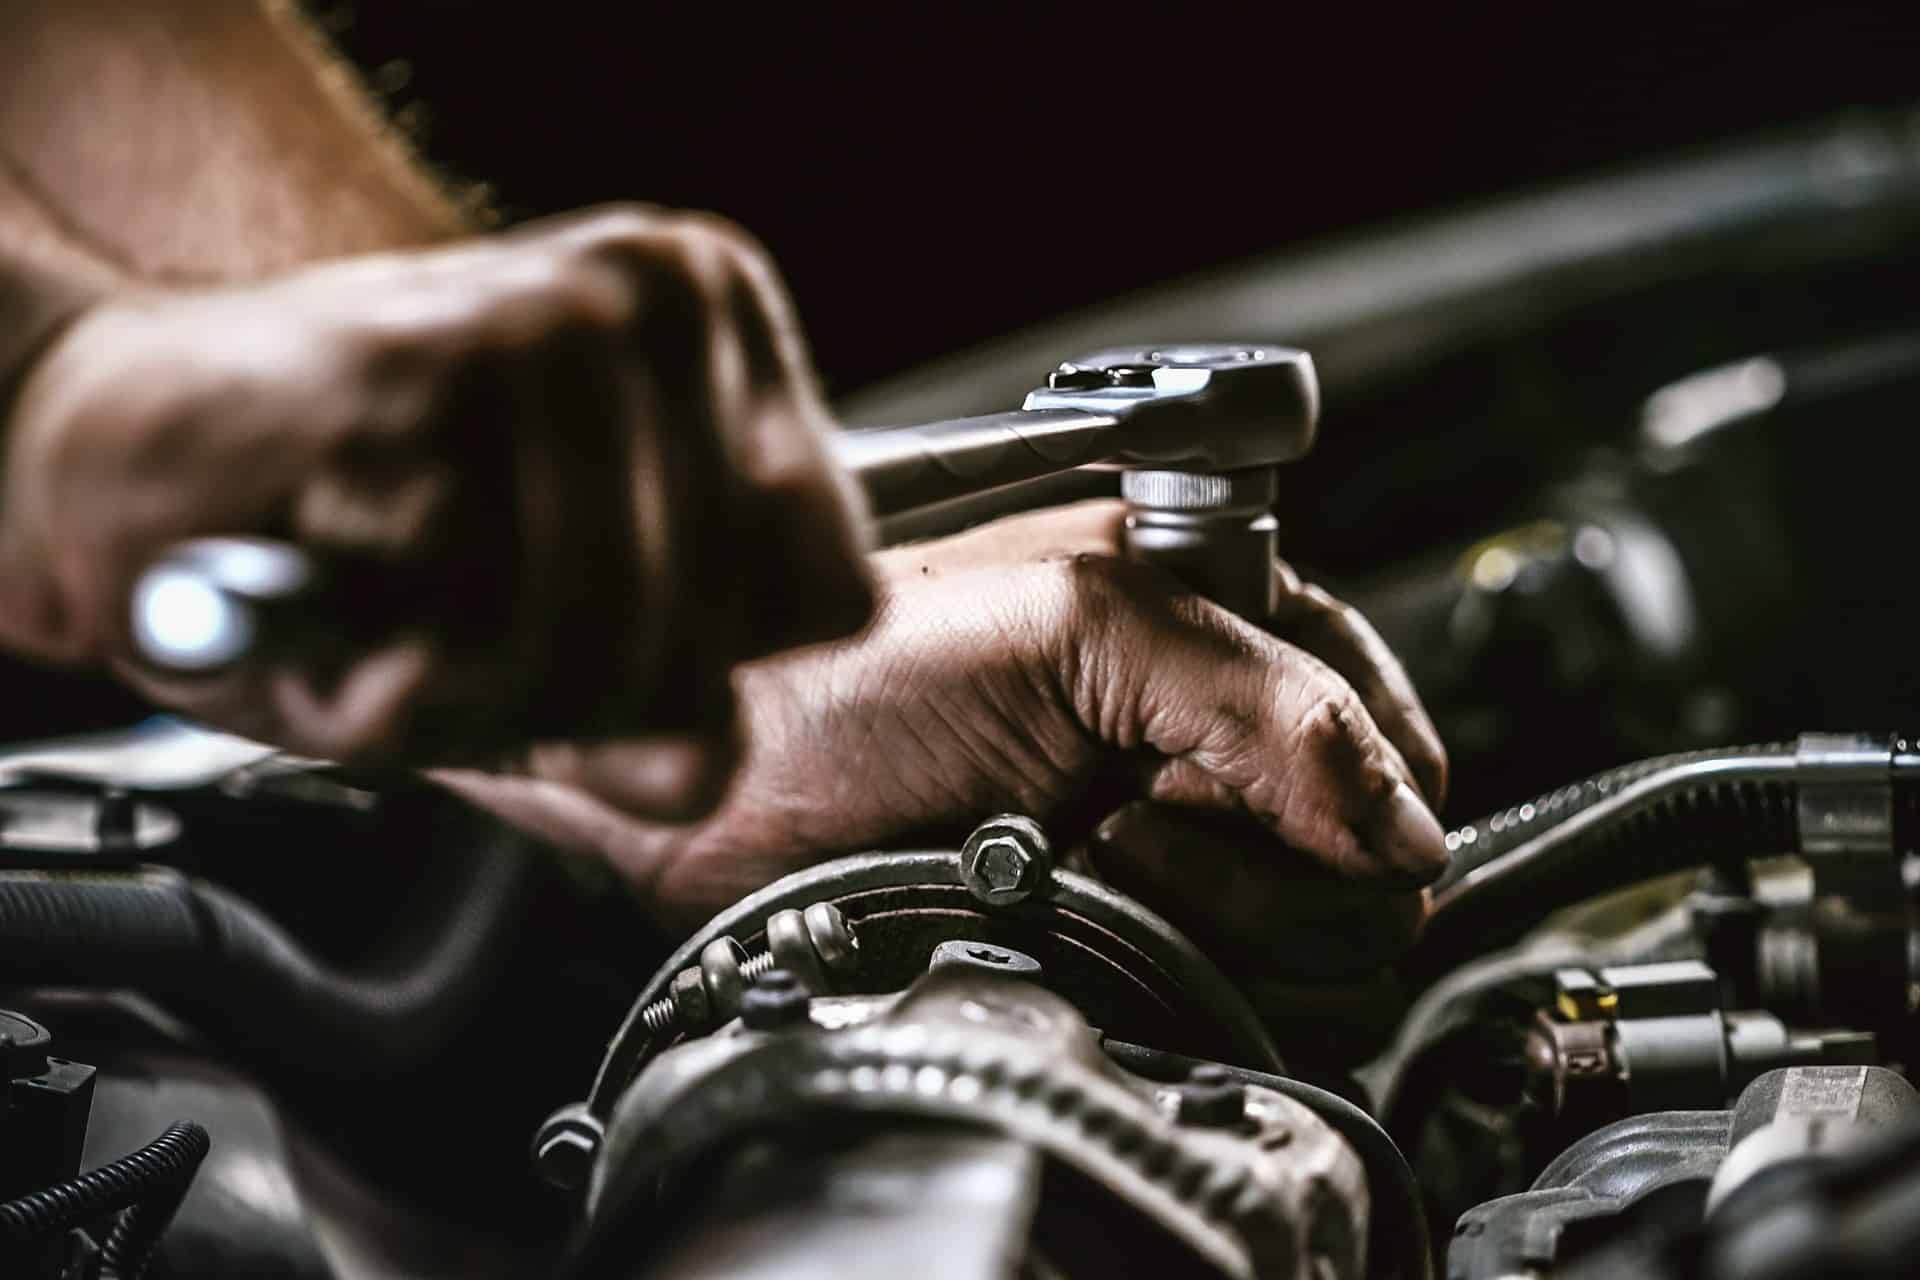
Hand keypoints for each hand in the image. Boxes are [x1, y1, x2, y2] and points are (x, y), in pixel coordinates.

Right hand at [0, 206, 871, 812]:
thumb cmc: (353, 537)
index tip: (602, 642)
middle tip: (464, 633)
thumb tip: (701, 764)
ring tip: (395, 610)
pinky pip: (482, 632)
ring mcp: (551, 321)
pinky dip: (392, 674)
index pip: (833, 587)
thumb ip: (649, 719)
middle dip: (580, 699)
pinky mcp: (430, 367)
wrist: (126, 455)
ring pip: (610, 644)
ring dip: (473, 692)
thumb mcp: (542, 648)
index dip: (709, 668)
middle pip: (724, 637)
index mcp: (718, 327)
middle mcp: (657, 296)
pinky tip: (344, 583)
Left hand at [440, 501, 1448, 946]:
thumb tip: (1403, 820)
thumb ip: (1264, 699)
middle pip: (1359, 850)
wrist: (715, 778)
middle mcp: (1201, 736)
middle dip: (1259, 854)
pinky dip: (1164, 970)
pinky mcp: (1120, 934)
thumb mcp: (1076, 625)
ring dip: (1205, 915)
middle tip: (1135, 816)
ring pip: (1303, 940)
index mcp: (1216, 623)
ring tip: (1086, 856)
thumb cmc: (850, 667)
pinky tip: (1073, 912)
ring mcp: (1164, 843)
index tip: (1249, 793)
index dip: (1350, 777)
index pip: (1381, 721)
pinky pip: (1222, 996)